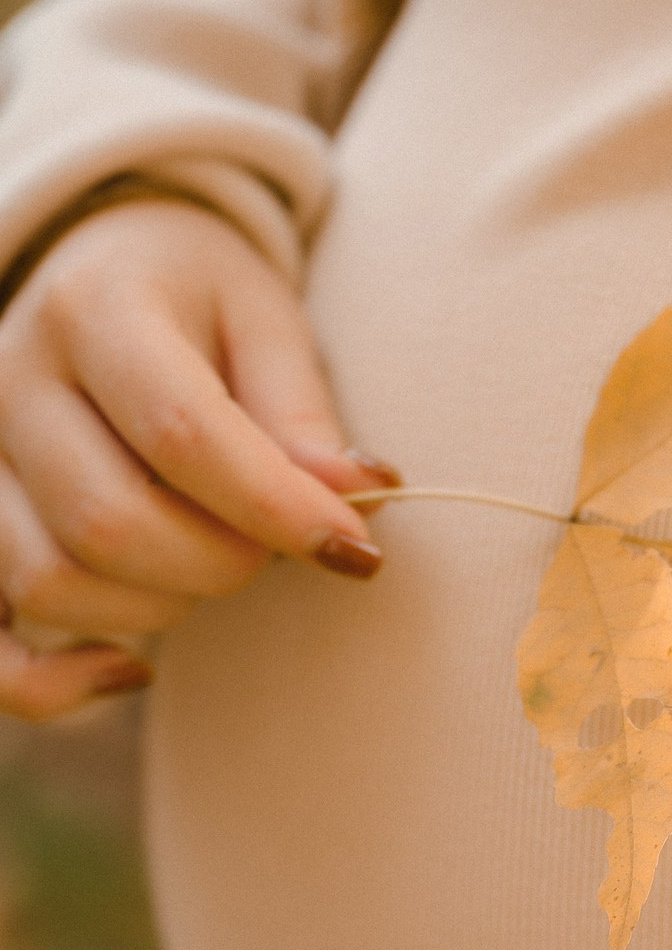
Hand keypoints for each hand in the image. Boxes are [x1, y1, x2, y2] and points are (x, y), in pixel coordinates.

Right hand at [0, 198, 399, 721]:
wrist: (104, 268)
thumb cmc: (202, 299)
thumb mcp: (267, 322)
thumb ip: (301, 413)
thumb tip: (359, 494)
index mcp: (99, 313)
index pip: (183, 434)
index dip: (277, 508)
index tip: (356, 548)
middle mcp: (12, 382)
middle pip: (111, 521)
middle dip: (227, 561)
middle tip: (281, 545)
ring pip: (51, 581)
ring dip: (163, 605)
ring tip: (219, 559)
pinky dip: (54, 681)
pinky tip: (131, 669)